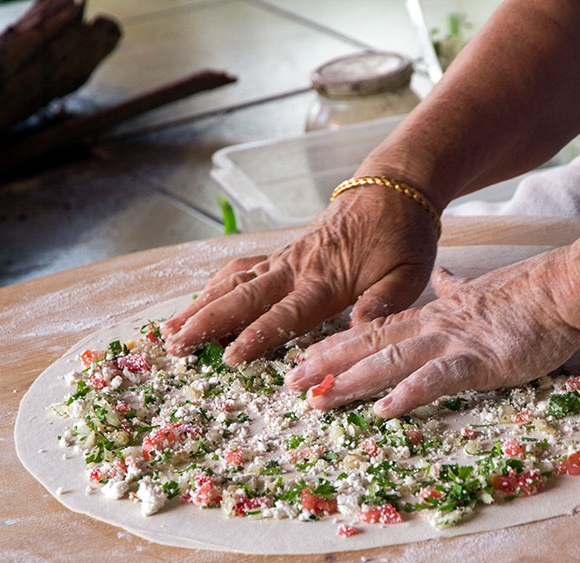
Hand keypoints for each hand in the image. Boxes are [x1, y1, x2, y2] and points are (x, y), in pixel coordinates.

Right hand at [161, 186, 437, 363]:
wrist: (394, 189)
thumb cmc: (403, 235)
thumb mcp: (410, 271)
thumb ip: (384, 302)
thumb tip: (357, 330)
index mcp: (328, 279)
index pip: (287, 312)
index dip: (258, 334)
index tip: (230, 356)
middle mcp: (299, 268)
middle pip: (246, 297)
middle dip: (209, 322)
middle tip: (176, 346)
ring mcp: (287, 258)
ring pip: (235, 283)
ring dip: (202, 306)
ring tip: (169, 330)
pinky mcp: (283, 253)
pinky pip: (242, 269)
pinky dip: (215, 285)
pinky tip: (196, 300)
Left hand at [285, 249, 579, 417]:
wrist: (562, 288)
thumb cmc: (528, 295)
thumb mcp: (479, 290)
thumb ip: (454, 288)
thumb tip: (443, 279)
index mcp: (434, 316)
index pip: (375, 330)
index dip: (337, 346)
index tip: (305, 359)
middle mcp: (433, 328)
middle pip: (370, 345)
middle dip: (328, 365)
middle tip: (291, 384)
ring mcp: (453, 343)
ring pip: (392, 361)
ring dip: (353, 380)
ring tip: (320, 399)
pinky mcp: (479, 360)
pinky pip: (437, 379)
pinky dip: (408, 394)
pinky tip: (384, 410)